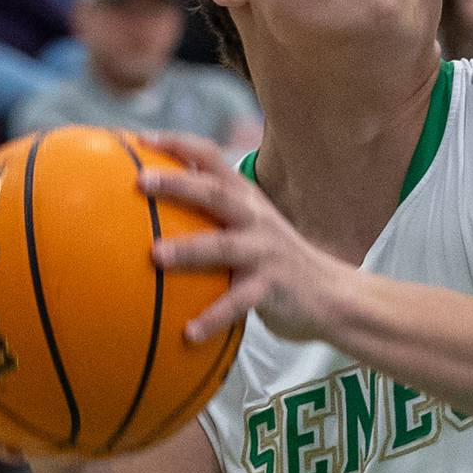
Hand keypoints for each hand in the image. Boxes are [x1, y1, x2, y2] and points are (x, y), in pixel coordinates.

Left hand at [138, 132, 351, 344]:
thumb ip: (212, 212)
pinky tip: (187, 334)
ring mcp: (264, 251)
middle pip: (215, 192)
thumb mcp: (249, 225)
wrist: (331, 294)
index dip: (178, 143)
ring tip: (155, 256)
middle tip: (141, 181)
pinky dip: (213, 317)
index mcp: (245, 198)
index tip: (142, 138)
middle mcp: (254, 217)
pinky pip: (237, 303)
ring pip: (223, 246)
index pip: (211, 158)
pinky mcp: (272, 287)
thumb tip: (151, 208)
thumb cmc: (274, 259)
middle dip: (178, 183)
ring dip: (188, 249)